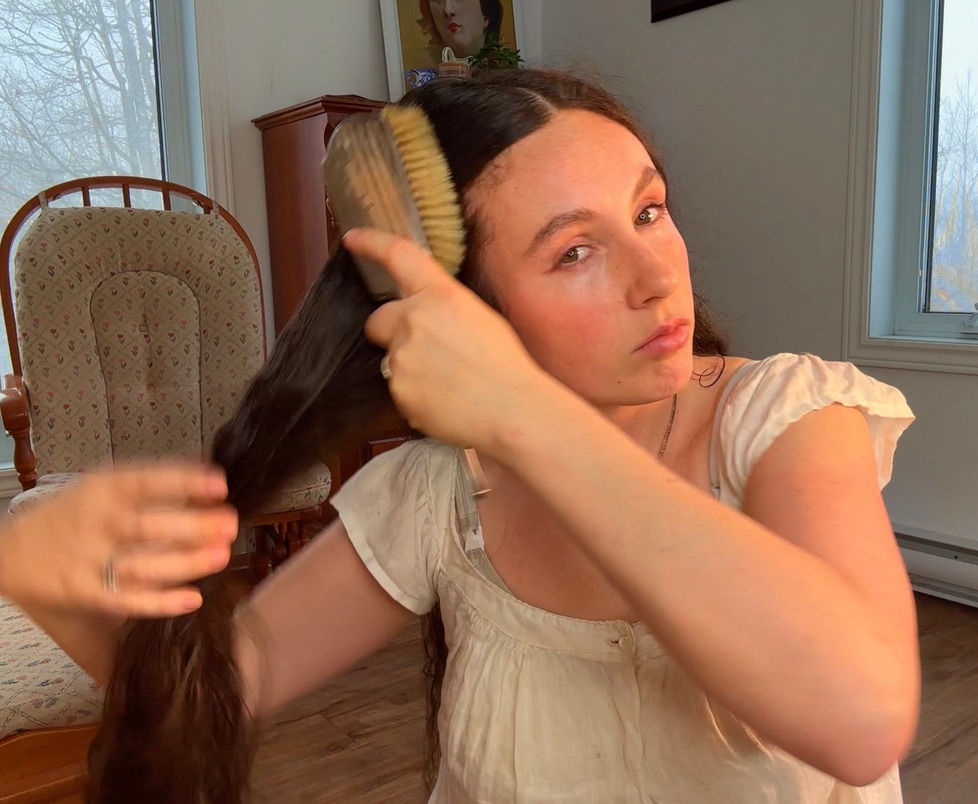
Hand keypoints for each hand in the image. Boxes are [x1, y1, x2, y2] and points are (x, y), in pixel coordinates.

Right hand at [0, 462, 236, 616]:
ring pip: (143, 565)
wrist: (11, 552)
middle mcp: (96, 524)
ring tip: (221, 555)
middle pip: (148, 526)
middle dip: (193, 526)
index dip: (184, 482)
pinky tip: (192, 599)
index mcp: (101, 490)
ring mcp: (90, 561)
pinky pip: (127, 600)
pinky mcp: (87, 593)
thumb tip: (205, 463)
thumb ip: (152, 477)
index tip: (220, 484)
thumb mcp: (103, 483)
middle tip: (230, 523)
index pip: (145, 482)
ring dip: (185, 562)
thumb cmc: (71, 513)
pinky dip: (160, 602)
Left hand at [344, 228, 554, 454]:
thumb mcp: (480, 317)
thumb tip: (427, 313)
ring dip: (410, 368)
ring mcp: (402, 358)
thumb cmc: (506, 364)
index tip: (352, 240)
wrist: (511, 409)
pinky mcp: (398, 392)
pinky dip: (416, 395)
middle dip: (390, 331)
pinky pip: (400, 391)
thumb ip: (444, 308)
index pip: (398, 256)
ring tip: (448, 383)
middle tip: (420, 347)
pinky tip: (445, 400)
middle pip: (377, 320)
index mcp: (439, 295)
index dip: (371, 244)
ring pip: (391, 360)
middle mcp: (413, 320)